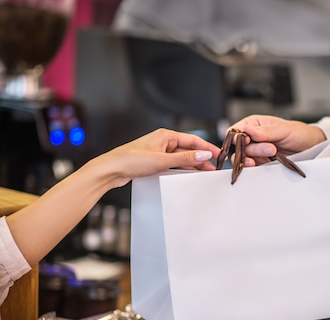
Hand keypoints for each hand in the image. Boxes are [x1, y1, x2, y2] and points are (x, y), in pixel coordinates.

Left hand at [97, 128, 220, 187]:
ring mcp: (158, 152)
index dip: (207, 147)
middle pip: (188, 149)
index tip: (219, 155)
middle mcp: (162, 141)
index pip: (193, 140)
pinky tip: (188, 175)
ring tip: (204, 173)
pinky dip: (182, 169)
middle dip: (201, 158)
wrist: (111, 170)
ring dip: (192, 164)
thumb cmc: (131, 160)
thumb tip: (204, 155)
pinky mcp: (153, 162)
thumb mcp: (162, 160)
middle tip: (213, 169)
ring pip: (181, 157)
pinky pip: (173, 164)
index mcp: (165, 135)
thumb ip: (185, 158)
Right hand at [229, 115, 325, 166]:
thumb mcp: (283, 129)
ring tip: (270, 155)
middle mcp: (252, 138)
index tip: (248, 141)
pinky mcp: (260, 162)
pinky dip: (255, 168)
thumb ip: (265, 131)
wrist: (309, 147)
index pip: (236, 131)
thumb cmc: (297, 133)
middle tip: (271, 148)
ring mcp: (255, 151)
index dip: (237, 137)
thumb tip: (248, 130)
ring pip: (243, 158)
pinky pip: (251, 167)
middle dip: (254, 149)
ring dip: (254, 158)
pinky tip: (262, 165)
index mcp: (254, 124)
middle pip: (239, 146)